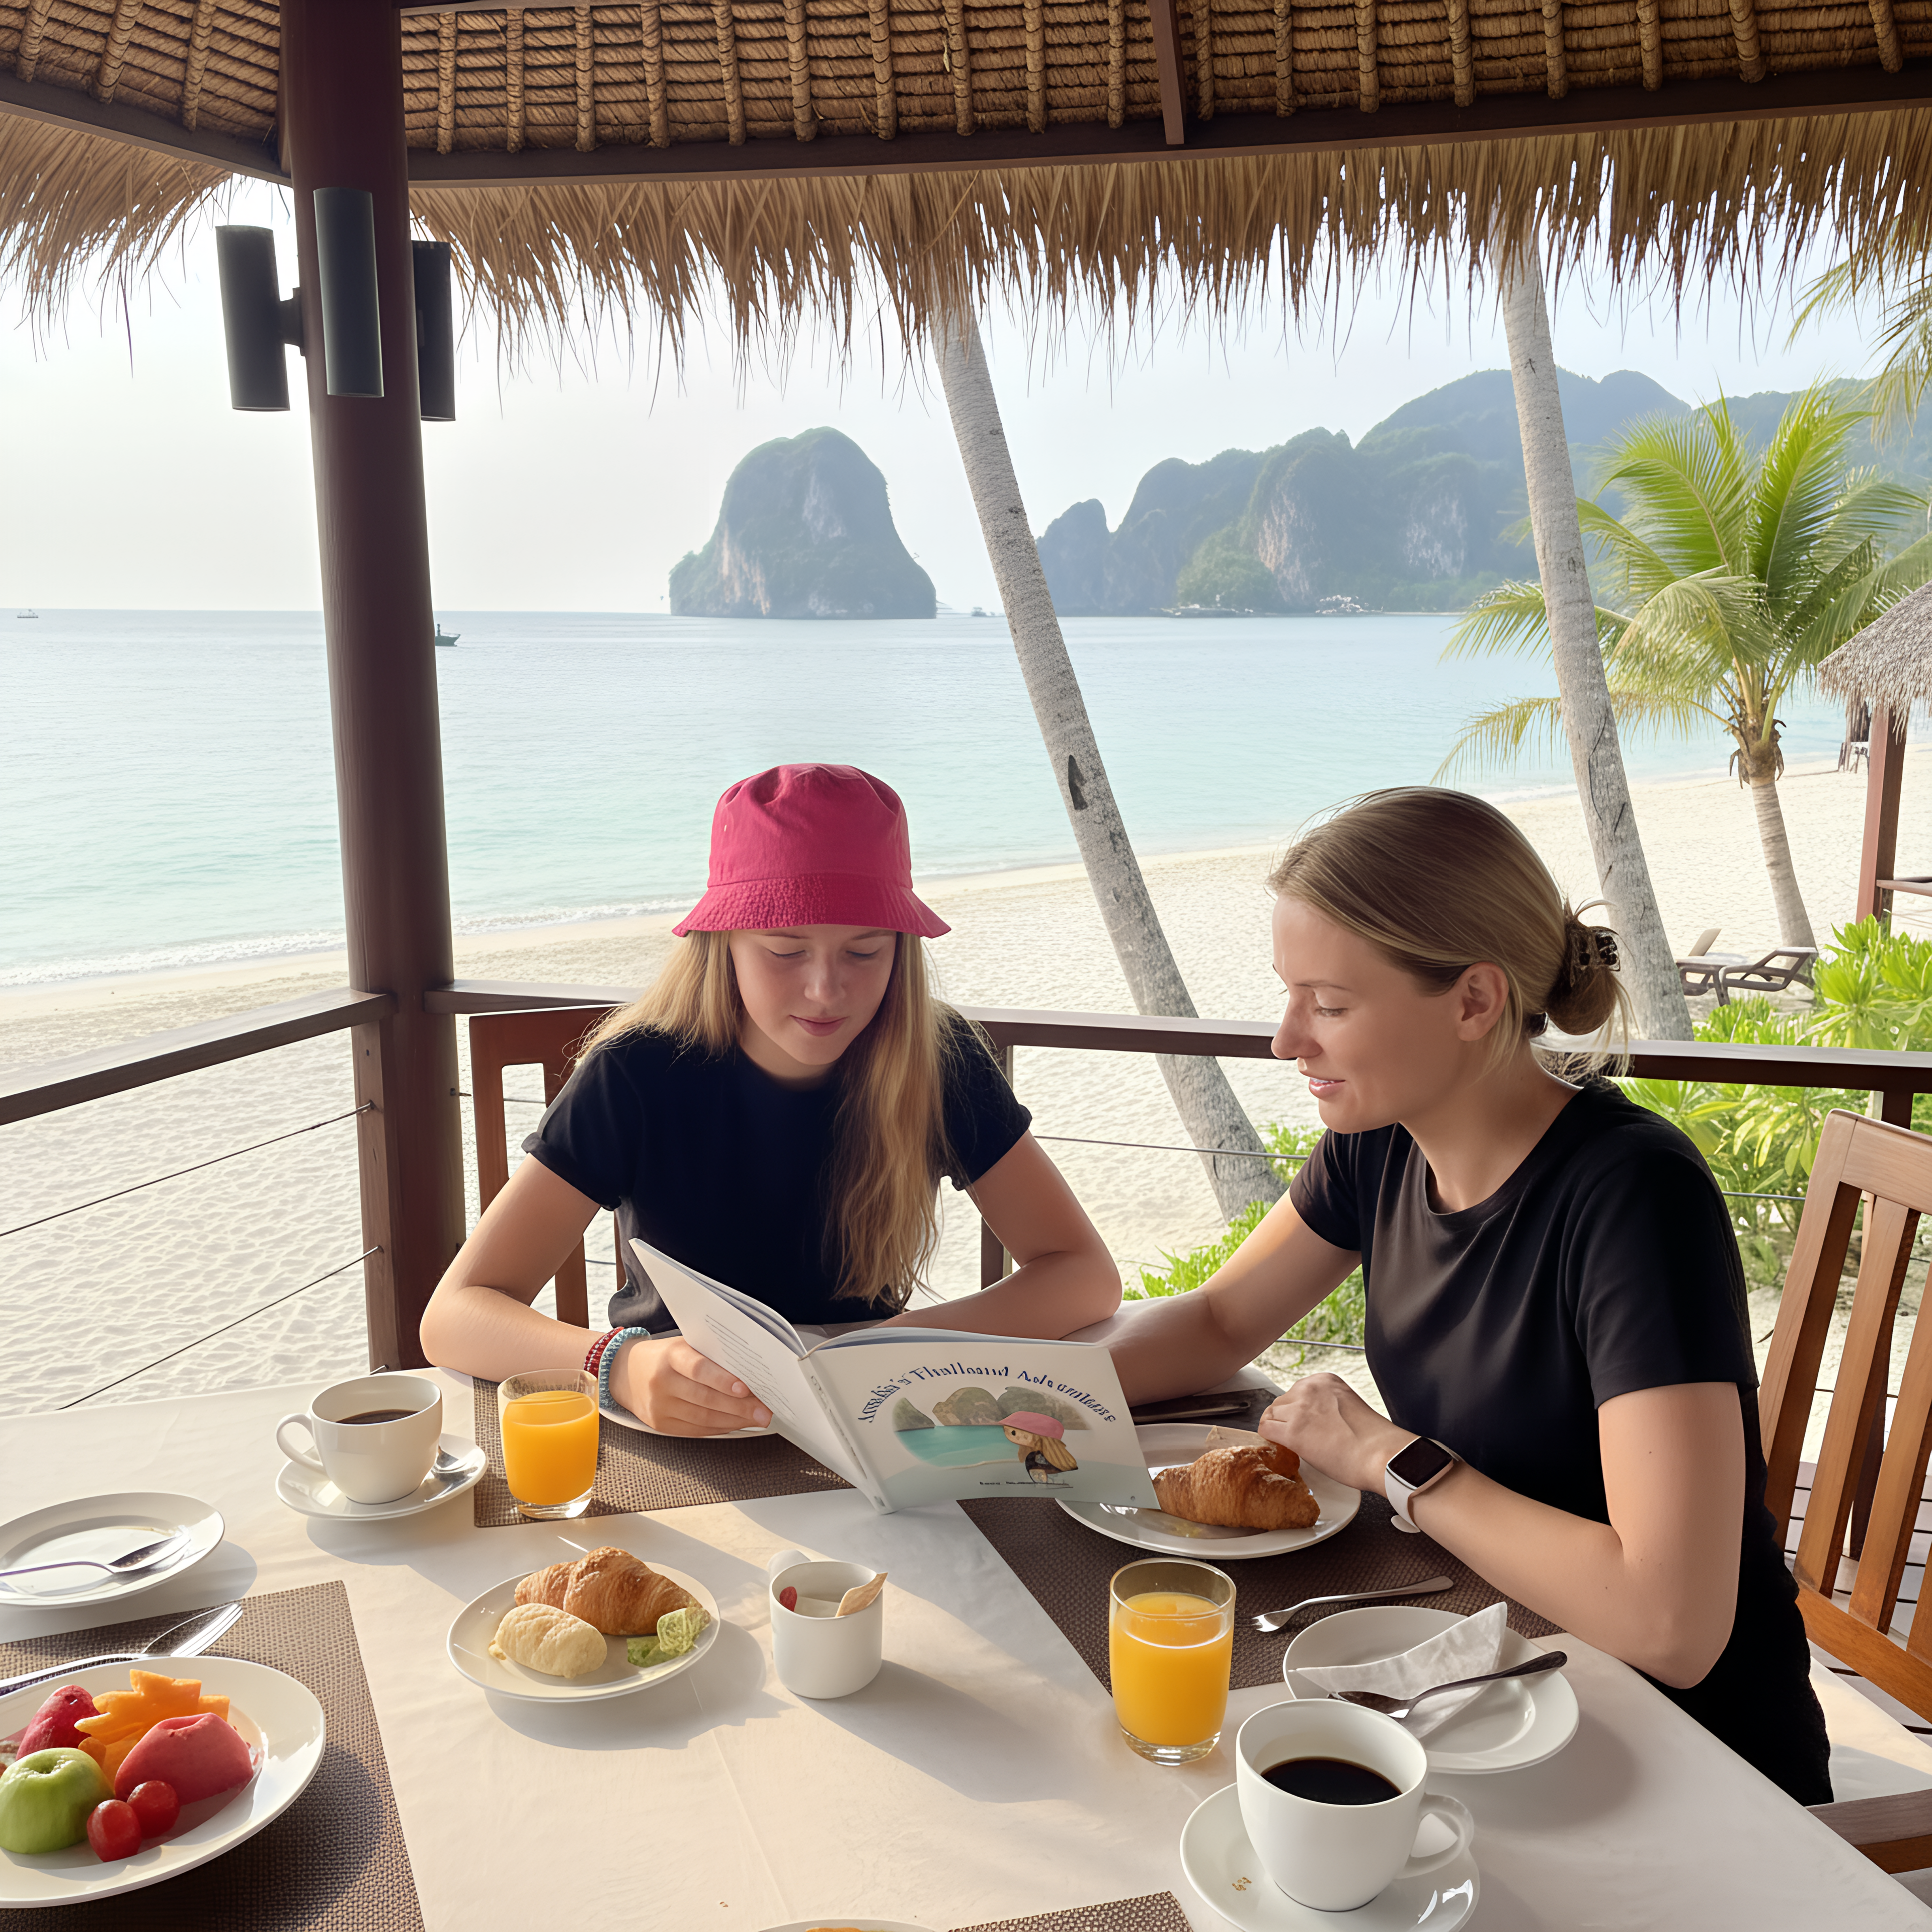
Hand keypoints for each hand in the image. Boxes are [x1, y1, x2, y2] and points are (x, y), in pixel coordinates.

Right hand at [612, 1337, 771, 1435]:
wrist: (627, 1373)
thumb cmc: (665, 1356)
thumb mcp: (684, 1346)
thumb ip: (711, 1355)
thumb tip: (750, 1370)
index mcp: (670, 1357)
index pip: (698, 1369)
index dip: (722, 1380)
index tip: (746, 1388)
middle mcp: (662, 1383)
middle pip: (705, 1398)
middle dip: (739, 1407)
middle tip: (764, 1411)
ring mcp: (660, 1407)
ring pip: (703, 1418)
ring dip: (734, 1420)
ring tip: (756, 1419)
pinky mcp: (660, 1425)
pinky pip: (696, 1430)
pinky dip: (720, 1428)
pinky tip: (737, 1424)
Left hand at [1257, 1373, 1409, 1492]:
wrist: (1382, 1455)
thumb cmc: (1373, 1439)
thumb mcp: (1347, 1406)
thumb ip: (1327, 1405)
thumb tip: (1313, 1420)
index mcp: (1324, 1380)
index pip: (1296, 1391)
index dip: (1297, 1411)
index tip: (1304, 1423)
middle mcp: (1309, 1388)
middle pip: (1282, 1402)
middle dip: (1287, 1419)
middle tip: (1299, 1436)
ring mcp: (1299, 1409)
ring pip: (1271, 1415)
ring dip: (1278, 1429)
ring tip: (1291, 1444)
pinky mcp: (1292, 1432)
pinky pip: (1266, 1430)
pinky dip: (1269, 1439)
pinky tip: (1280, 1447)